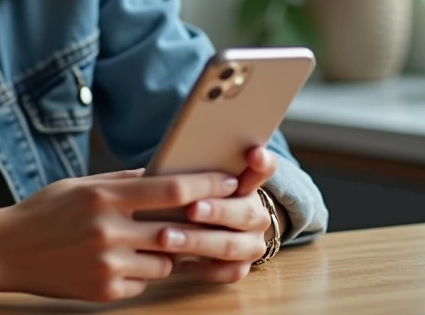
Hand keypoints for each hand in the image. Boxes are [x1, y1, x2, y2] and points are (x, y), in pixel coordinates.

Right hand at [0, 168, 238, 301]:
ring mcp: (108, 264)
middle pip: (177, 228)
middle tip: (221, 215)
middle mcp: (109, 231)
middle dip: (203, 223)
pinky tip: (124, 261)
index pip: (171, 190)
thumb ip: (124, 181)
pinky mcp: (105, 291)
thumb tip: (166, 172)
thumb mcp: (82, 185)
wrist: (5, 251)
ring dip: (169, 251)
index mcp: (105, 197)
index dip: (208, 185)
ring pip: (166, 260)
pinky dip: (144, 271)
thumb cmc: (44, 211)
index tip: (231, 179)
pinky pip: (145, 281)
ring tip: (152, 240)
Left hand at [166, 146, 279, 284]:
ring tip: (166, 237)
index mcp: (248, 184)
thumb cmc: (193, 197)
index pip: (264, 168)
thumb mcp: (195, 181)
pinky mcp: (242, 267)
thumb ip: (192, 174)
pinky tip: (178, 262)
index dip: (263, 162)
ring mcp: (252, 242)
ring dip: (197, 241)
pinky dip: (202, 268)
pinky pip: (227, 272)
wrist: (211, 229)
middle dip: (217, 211)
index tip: (255, 153)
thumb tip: (160, 170)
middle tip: (191, 209)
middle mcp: (256, 214)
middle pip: (245, 212)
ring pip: (231, 245)